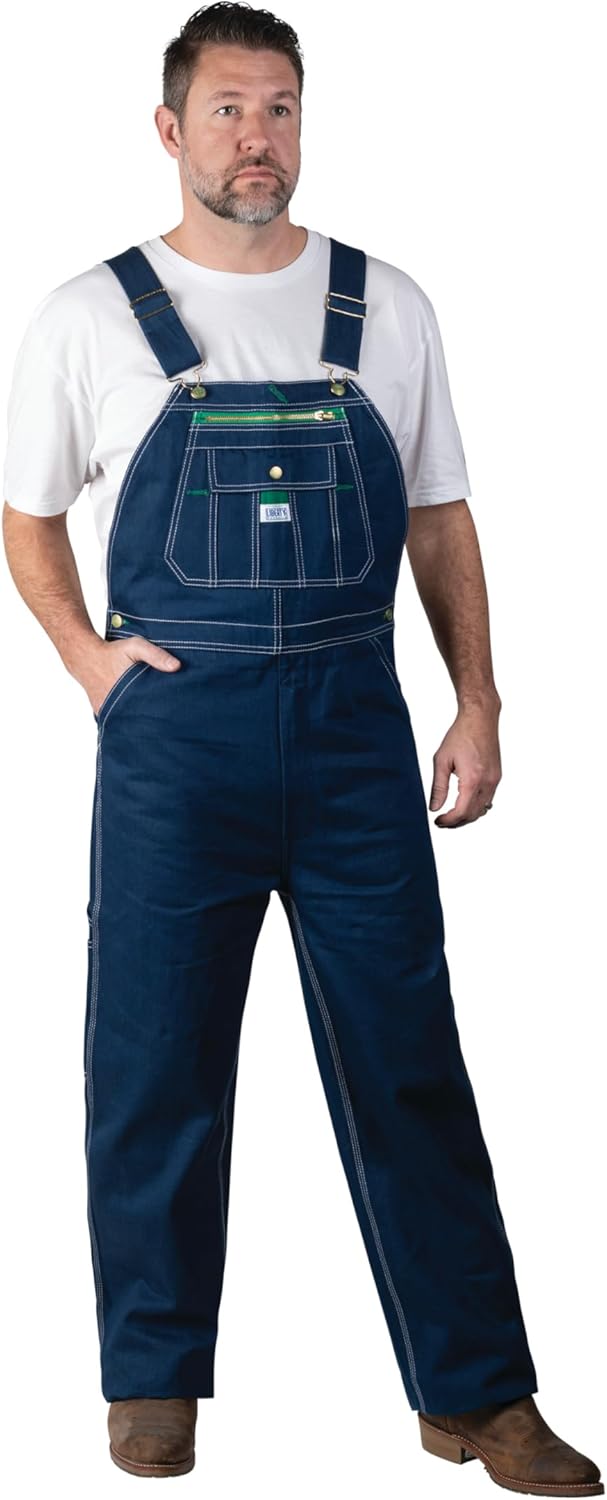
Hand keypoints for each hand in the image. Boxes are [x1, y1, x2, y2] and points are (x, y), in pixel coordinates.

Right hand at [85, 636, 181, 718]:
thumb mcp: (135, 646)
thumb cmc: (112, 652)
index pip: (151, 710)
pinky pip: (117, 718)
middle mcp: (117, 707)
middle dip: (152, 718)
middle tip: (166, 718)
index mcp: (129, 694)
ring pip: (128, 721)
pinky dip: (125, 716)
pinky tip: (134, 712)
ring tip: (152, 718)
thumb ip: (156, 655)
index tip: (173, 711)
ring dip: (137, 719)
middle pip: (140, 719)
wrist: (84, 657)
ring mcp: (108, 712)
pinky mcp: (101, 713)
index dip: (162, 711)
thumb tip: (177, 666)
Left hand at [429, 700, 501, 828]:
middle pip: (473, 815)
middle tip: (442, 821)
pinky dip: (477, 806)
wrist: (480, 719)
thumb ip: (438, 787)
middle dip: (457, 822)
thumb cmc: (461, 735)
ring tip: (452, 815)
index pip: (461, 812)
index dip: (448, 821)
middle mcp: (487, 782)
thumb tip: (434, 807)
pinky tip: (465, 803)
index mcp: (472, 780)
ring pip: (483, 810)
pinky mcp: (497, 776)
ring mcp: (494, 780)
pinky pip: (489, 799)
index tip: (438, 821)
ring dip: (467, 816)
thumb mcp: (441, 760)